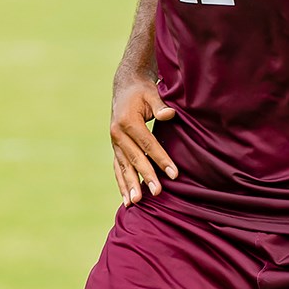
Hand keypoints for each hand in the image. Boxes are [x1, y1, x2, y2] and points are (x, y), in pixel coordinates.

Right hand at [110, 73, 178, 205]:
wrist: (125, 87)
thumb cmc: (142, 91)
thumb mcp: (152, 93)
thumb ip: (160, 105)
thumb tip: (169, 115)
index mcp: (128, 121)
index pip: (147, 144)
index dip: (161, 159)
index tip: (174, 174)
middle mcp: (117, 134)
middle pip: (135, 159)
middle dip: (147, 176)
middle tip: (158, 192)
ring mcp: (114, 143)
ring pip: (123, 167)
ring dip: (130, 185)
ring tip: (136, 202)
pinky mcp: (115, 148)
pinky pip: (118, 169)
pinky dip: (122, 184)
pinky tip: (127, 200)